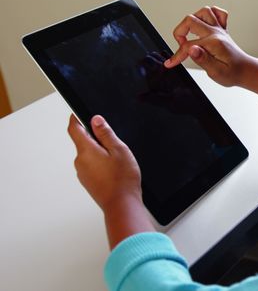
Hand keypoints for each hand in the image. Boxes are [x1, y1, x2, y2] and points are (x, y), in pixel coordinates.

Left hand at [68, 114, 153, 248]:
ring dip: (99, 153)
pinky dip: (100, 165)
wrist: (122, 204)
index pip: (74, 128)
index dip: (75, 118)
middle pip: (83, 142)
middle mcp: (80, 162)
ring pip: (88, 156)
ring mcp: (82, 173)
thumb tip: (96, 120)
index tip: (78, 113)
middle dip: (95, 139)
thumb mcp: (119, 150)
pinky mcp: (88, 182)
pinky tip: (114, 170)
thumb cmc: (122, 180)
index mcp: (86, 150)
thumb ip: (106, 133)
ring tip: (117, 160)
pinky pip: (91, 167)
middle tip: (112, 141)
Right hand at [163, 6, 252, 86]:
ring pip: (204, 11)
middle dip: (180, 32)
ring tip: (190, 33)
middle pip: (190, 20)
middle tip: (181, 46)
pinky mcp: (222, 30)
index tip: (171, 63)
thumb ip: (203, 59)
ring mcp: (219, 29)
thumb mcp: (216, 72)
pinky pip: (217, 13)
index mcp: (213, 43)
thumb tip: (191, 49)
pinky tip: (205, 24)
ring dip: (193, 20)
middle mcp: (216, 33)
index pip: (188, 45)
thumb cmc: (233, 73)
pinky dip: (209, 14)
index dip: (177, 55)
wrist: (246, 71)